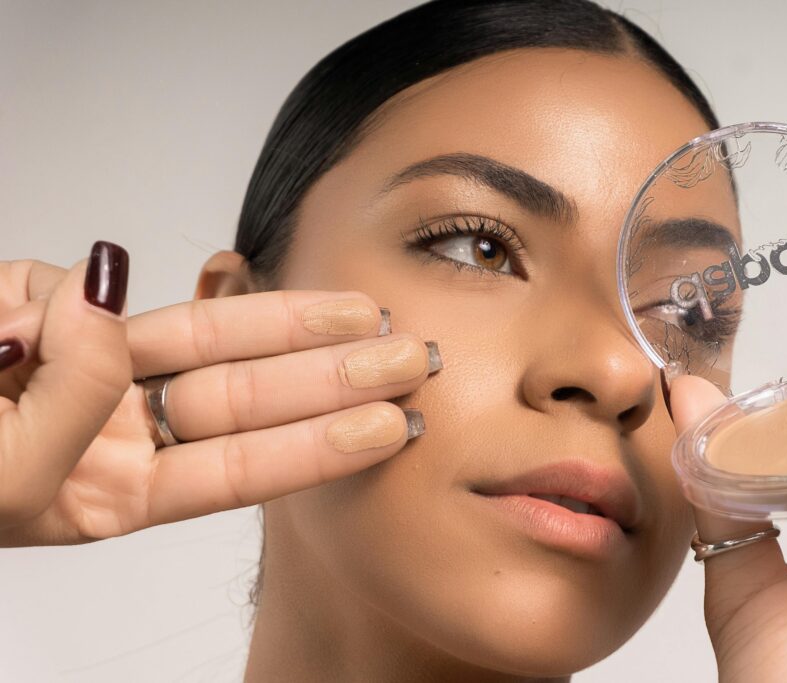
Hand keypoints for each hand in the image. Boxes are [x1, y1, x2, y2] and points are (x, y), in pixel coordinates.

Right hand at [0, 243, 436, 546]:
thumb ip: (65, 398)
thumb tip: (107, 304)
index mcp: (110, 498)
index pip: (242, 469)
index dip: (320, 444)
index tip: (393, 425)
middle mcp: (112, 436)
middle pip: (246, 401)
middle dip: (331, 377)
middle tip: (413, 361)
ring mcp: (84, 373)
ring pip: (199, 340)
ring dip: (283, 321)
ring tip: (361, 311)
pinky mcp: (46, 315)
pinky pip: (79, 290)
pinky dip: (76, 292)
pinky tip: (40, 315)